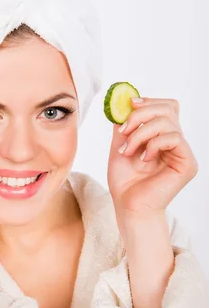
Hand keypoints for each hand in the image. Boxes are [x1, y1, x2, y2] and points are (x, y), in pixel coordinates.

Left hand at [107, 96, 198, 217]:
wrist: (128, 206)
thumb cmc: (124, 181)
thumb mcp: (119, 145)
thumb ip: (125, 124)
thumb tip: (126, 103)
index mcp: (162, 136)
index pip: (165, 107)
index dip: (149, 101)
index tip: (129, 104)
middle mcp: (175, 141)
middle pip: (168, 108)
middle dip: (141, 114)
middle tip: (124, 130)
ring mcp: (182, 152)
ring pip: (167, 122)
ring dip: (141, 133)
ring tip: (128, 150)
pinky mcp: (187, 163)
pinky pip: (174, 138)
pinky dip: (154, 144)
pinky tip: (144, 158)